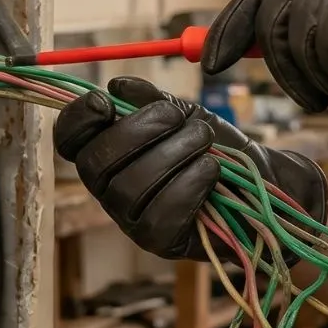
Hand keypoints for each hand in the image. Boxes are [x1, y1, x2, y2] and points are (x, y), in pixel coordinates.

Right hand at [53, 77, 327, 260]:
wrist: (260, 179)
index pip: (68, 139)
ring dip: (173, 153)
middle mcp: (110, 189)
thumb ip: (150, 98)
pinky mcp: (159, 242)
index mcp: (107, 152)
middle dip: (137, 131)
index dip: (77, 119)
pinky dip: (188, 185)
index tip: (106, 100)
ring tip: (204, 141)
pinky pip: (160, 216)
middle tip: (178, 116)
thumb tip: (119, 85)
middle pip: (95, 163)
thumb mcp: (182, 113)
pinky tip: (210, 171)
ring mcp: (131, 219)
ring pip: (130, 187)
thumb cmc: (212, 146)